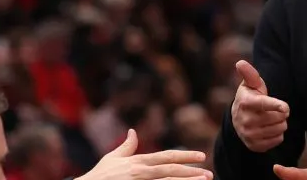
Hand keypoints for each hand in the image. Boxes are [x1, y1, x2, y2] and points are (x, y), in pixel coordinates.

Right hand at [76, 129, 210, 179]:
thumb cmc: (98, 176)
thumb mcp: (112, 159)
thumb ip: (126, 147)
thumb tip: (133, 131)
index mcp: (137, 161)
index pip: (167, 156)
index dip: (185, 155)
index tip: (202, 157)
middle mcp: (139, 171)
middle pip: (170, 169)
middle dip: (191, 171)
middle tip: (209, 173)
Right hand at [231, 59, 290, 151]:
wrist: (239, 118)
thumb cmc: (251, 96)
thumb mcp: (251, 84)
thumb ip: (250, 73)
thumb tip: (240, 62)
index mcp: (245, 102)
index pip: (264, 104)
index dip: (276, 106)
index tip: (285, 108)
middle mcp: (245, 120)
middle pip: (278, 117)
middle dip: (282, 112)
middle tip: (276, 109)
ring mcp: (248, 134)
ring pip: (279, 128)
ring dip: (281, 123)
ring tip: (272, 117)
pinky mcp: (254, 145)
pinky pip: (277, 140)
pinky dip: (278, 134)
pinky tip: (270, 128)